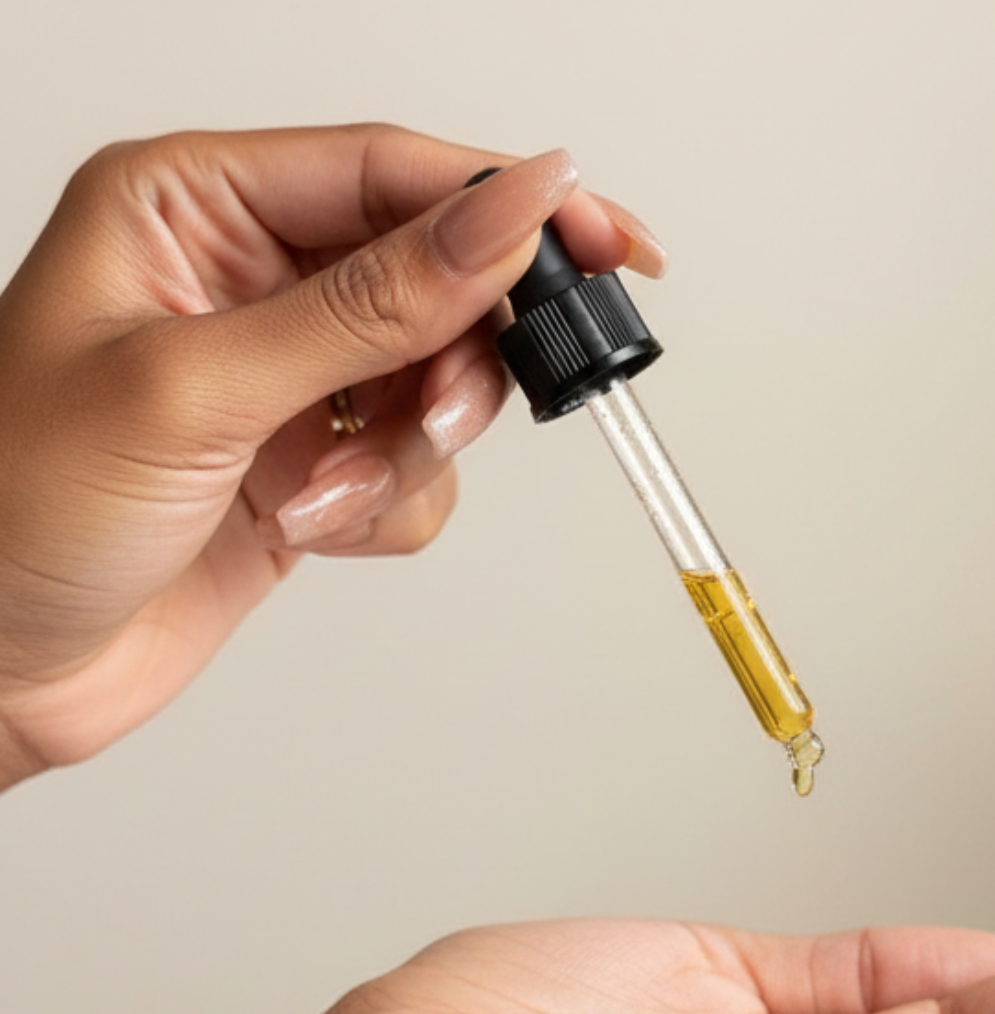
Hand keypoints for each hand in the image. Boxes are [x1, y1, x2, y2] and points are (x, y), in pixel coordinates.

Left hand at [0, 125, 664, 784]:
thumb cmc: (21, 506)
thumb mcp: (196, 387)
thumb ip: (367, 305)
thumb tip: (504, 219)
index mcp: (192, 206)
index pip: (389, 171)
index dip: (506, 203)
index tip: (603, 241)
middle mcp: (247, 280)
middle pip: (435, 277)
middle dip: (451, 359)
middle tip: (432, 415)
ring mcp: (284, 380)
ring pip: (438, 386)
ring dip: (404, 453)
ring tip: (320, 496)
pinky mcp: (309, 468)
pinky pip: (415, 474)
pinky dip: (385, 509)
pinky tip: (306, 529)